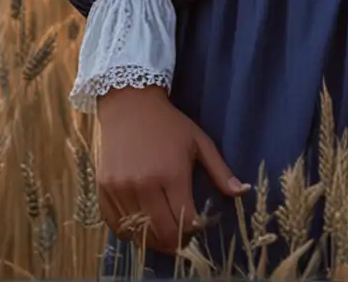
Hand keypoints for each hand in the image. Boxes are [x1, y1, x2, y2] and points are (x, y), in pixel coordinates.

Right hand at [93, 85, 248, 254]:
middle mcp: (144, 185)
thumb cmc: (169, 124)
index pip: (185, 222)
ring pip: (139, 233)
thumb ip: (220, 171)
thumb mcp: (200, 143)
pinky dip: (130, 233)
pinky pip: (116, 225)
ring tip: (163, 233)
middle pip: (162, 233)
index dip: (194, 231)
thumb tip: (243, 192)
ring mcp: (121, 189)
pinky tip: (141, 227)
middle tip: (182, 239)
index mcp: (171, 174)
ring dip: (153, 239)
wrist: (129, 105)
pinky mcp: (104, 190)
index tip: (197, 227)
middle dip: (176, 242)